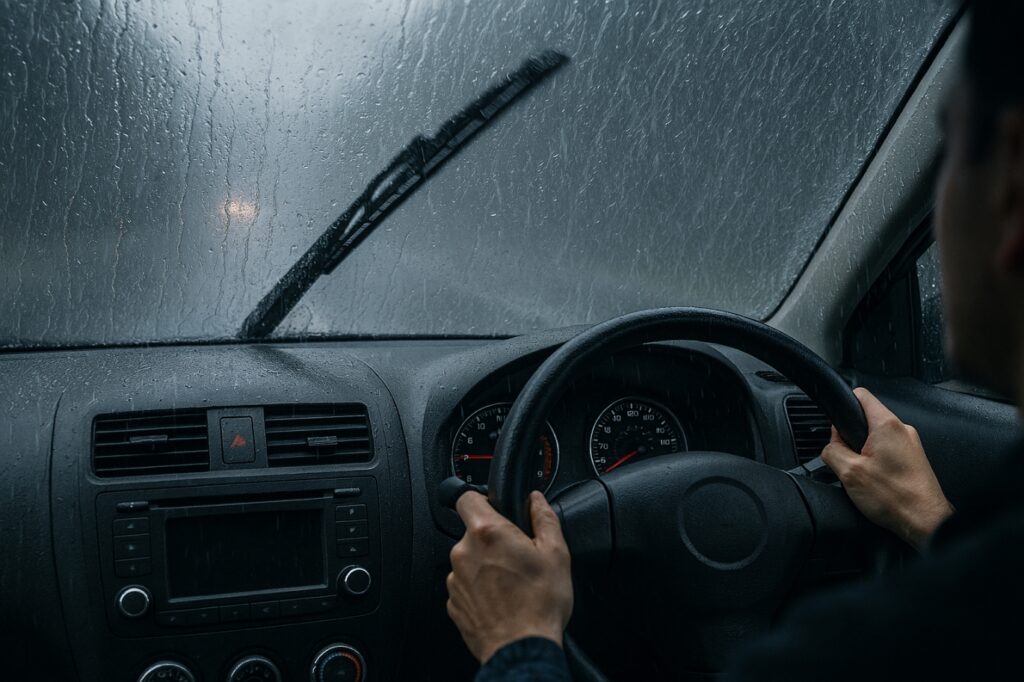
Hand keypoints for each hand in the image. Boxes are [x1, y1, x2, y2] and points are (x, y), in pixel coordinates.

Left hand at [447, 490, 572, 662]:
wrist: (522, 649)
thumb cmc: (539, 605)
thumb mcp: (556, 554)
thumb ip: (544, 518)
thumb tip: (536, 500)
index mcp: (488, 533)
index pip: (465, 497)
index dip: (481, 498)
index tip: (494, 507)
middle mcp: (464, 552)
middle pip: (473, 532)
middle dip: (492, 539)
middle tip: (517, 556)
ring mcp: (456, 579)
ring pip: (470, 560)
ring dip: (486, 565)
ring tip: (512, 583)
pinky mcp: (454, 603)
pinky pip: (466, 586)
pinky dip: (480, 589)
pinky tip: (502, 599)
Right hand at [821, 387, 953, 548]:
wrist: (925, 522)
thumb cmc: (895, 498)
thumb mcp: (848, 473)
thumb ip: (832, 451)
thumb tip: (831, 444)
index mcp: (887, 425)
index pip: (861, 395)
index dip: (844, 404)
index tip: (837, 422)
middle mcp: (902, 430)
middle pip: (867, 419)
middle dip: (851, 436)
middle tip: (848, 460)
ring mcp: (911, 444)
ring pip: (876, 437)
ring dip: (864, 452)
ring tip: (863, 474)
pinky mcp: (914, 459)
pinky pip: (888, 451)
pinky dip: (876, 462)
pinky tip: (876, 481)